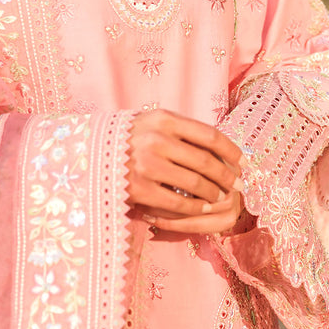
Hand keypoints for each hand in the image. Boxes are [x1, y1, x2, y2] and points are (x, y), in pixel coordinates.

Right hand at [127, 109, 246, 235]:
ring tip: (220, 197)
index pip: (209, 135)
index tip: (243, 162)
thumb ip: (179, 130)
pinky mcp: (140, 189)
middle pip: (206, 161)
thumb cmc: (125, 139)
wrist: (86, 156)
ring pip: (196, 183)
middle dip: (226, 176)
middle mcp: (156, 139)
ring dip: (214, 193)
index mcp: (162, 119)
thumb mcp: (149, 123)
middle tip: (237, 185)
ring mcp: (147, 165)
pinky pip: (179, 202)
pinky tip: (202, 209)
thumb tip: (220, 146)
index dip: (231, 150)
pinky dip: (195, 207)